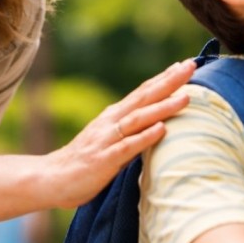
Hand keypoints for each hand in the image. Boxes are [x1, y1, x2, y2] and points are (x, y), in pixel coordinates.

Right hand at [46, 59, 195, 207]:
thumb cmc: (84, 161)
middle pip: (144, 97)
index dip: (164, 77)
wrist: (51, 178)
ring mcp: (107, 139)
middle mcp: (112, 122)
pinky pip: (127, 147)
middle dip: (169, 81)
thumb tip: (157, 124)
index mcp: (114, 116)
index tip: (185, 64)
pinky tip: (161, 129)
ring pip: (139, 119)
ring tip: (185, 96)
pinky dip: (145, 137)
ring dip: (163, 107)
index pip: (143, 92)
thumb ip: (130, 130)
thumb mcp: (110, 139)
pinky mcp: (105, 159)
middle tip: (191, 66)